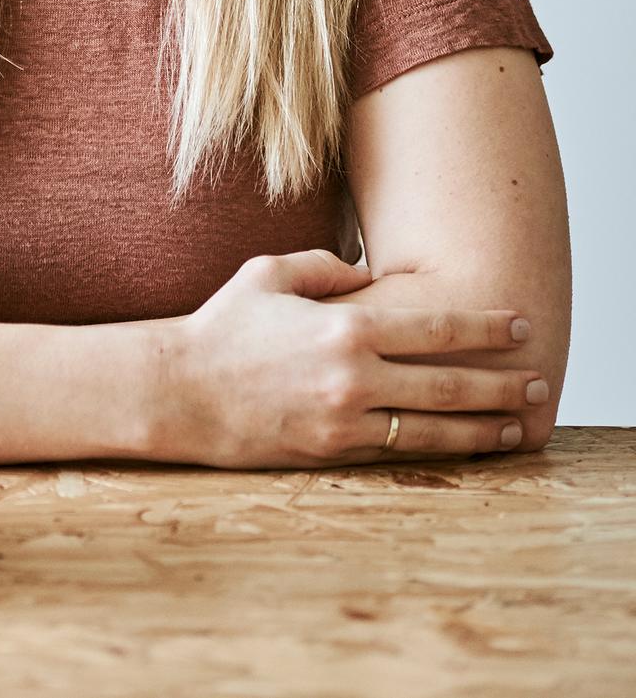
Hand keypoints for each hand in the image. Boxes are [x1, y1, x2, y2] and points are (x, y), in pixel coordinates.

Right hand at [162, 249, 544, 467]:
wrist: (182, 391)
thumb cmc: (223, 325)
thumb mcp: (270, 273)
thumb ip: (325, 265)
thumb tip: (368, 274)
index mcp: (345, 327)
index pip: (435, 327)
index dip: (483, 327)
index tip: (518, 325)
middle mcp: (354, 376)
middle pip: (448, 384)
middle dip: (500, 383)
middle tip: (537, 382)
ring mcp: (345, 421)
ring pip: (432, 428)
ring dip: (481, 428)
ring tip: (517, 426)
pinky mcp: (332, 453)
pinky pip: (396, 451)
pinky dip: (435, 449)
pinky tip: (461, 447)